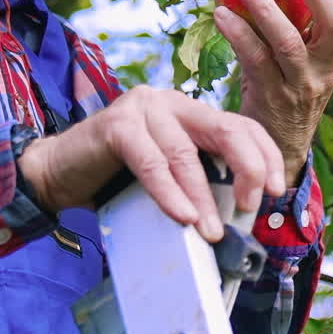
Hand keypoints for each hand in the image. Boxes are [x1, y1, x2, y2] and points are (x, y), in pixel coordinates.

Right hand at [17, 85, 285, 241]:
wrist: (57, 173)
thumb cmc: (116, 179)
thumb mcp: (170, 176)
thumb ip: (200, 181)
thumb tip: (240, 216)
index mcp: (190, 112)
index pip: (242, 126)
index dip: (264, 156)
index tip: (275, 189)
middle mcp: (171, 102)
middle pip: (226, 129)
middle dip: (248, 168)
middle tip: (250, 205)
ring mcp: (142, 108)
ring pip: (186, 153)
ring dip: (202, 197)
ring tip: (210, 231)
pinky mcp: (116, 124)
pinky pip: (151, 162)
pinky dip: (169, 193)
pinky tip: (181, 216)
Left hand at [213, 0, 332, 184]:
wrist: (276, 151)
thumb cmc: (281, 93)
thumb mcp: (296, 62)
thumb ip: (289, 27)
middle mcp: (326, 69)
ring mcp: (301, 86)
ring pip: (289, 41)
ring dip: (266, 8)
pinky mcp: (273, 99)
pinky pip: (255, 60)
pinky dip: (238, 34)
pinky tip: (219, 15)